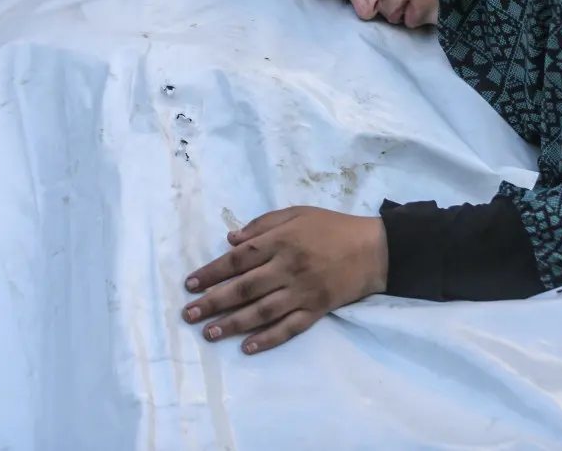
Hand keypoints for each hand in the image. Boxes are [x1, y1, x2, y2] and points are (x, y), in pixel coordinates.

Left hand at [183, 207, 388, 353]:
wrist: (374, 249)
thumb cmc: (332, 227)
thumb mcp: (298, 213)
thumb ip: (263, 224)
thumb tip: (230, 239)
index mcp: (282, 241)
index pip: (239, 259)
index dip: (212, 272)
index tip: (190, 284)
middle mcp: (288, 267)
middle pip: (244, 287)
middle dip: (213, 301)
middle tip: (188, 314)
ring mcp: (303, 292)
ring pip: (262, 311)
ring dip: (233, 323)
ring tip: (209, 333)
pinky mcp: (317, 309)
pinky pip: (289, 327)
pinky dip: (268, 338)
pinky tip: (248, 347)